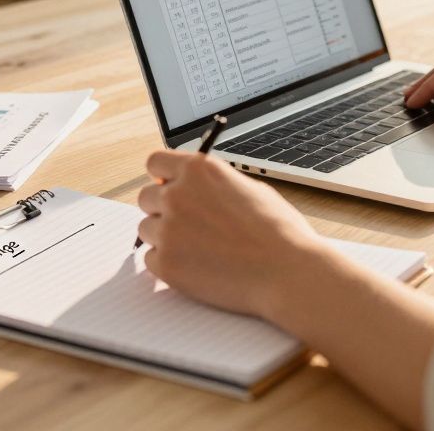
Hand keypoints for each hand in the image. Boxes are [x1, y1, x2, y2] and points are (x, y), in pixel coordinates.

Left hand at [137, 151, 329, 318]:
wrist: (287, 272)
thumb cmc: (277, 231)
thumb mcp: (248, 188)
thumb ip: (212, 185)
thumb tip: (192, 187)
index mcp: (198, 170)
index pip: (155, 162)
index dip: (163, 176)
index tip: (169, 186)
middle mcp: (177, 195)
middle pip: (146, 196)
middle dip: (163, 208)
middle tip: (188, 224)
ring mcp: (168, 230)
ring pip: (147, 229)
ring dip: (165, 236)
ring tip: (199, 248)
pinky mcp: (166, 264)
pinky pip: (151, 259)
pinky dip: (168, 263)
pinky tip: (196, 265)